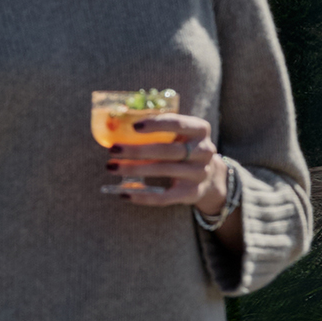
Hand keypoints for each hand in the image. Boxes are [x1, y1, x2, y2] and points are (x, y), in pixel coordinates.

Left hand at [102, 111, 233, 215]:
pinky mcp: (192, 193)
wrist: (209, 175)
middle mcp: (203, 151)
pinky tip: (124, 193)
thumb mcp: (180, 132)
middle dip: (137, 150)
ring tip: (112, 167)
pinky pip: (165, 197)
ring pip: (163, 171)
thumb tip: (117, 124)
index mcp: (200, 130)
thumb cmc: (184, 146)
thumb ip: (159, 127)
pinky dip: (143, 196)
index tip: (133, 126)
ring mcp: (199, 173)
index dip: (155, 124)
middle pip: (167, 150)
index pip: (177, 123)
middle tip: (113, 150)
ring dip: (134, 170)